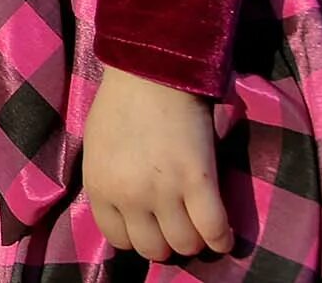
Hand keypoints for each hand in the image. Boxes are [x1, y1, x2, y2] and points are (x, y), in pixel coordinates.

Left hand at [83, 66, 233, 261]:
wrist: (150, 72)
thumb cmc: (121, 103)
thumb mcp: (98, 148)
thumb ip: (109, 182)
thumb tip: (126, 211)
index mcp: (100, 186)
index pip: (118, 240)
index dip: (137, 236)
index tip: (150, 226)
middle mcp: (129, 196)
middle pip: (153, 249)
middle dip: (167, 242)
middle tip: (177, 224)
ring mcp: (164, 191)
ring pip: (185, 245)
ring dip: (196, 240)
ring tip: (200, 224)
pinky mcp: (198, 181)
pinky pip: (214, 230)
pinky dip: (222, 238)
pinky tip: (223, 232)